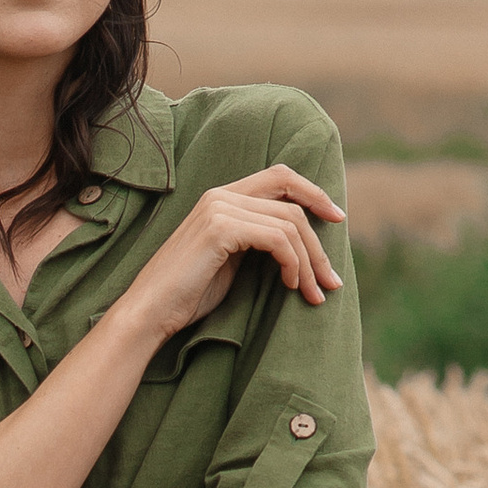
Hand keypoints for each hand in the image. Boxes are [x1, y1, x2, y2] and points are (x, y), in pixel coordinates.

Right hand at [115, 161, 343, 344]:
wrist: (149, 311)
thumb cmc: (188, 294)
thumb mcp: (230, 261)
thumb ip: (257, 242)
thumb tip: (300, 245)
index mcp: (223, 197)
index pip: (280, 177)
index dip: (313, 193)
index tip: (337, 219)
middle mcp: (221, 195)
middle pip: (292, 203)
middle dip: (319, 243)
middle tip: (332, 280)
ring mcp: (219, 209)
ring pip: (289, 224)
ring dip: (309, 262)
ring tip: (313, 293)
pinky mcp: (220, 229)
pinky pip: (277, 238)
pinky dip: (292, 263)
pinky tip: (289, 285)